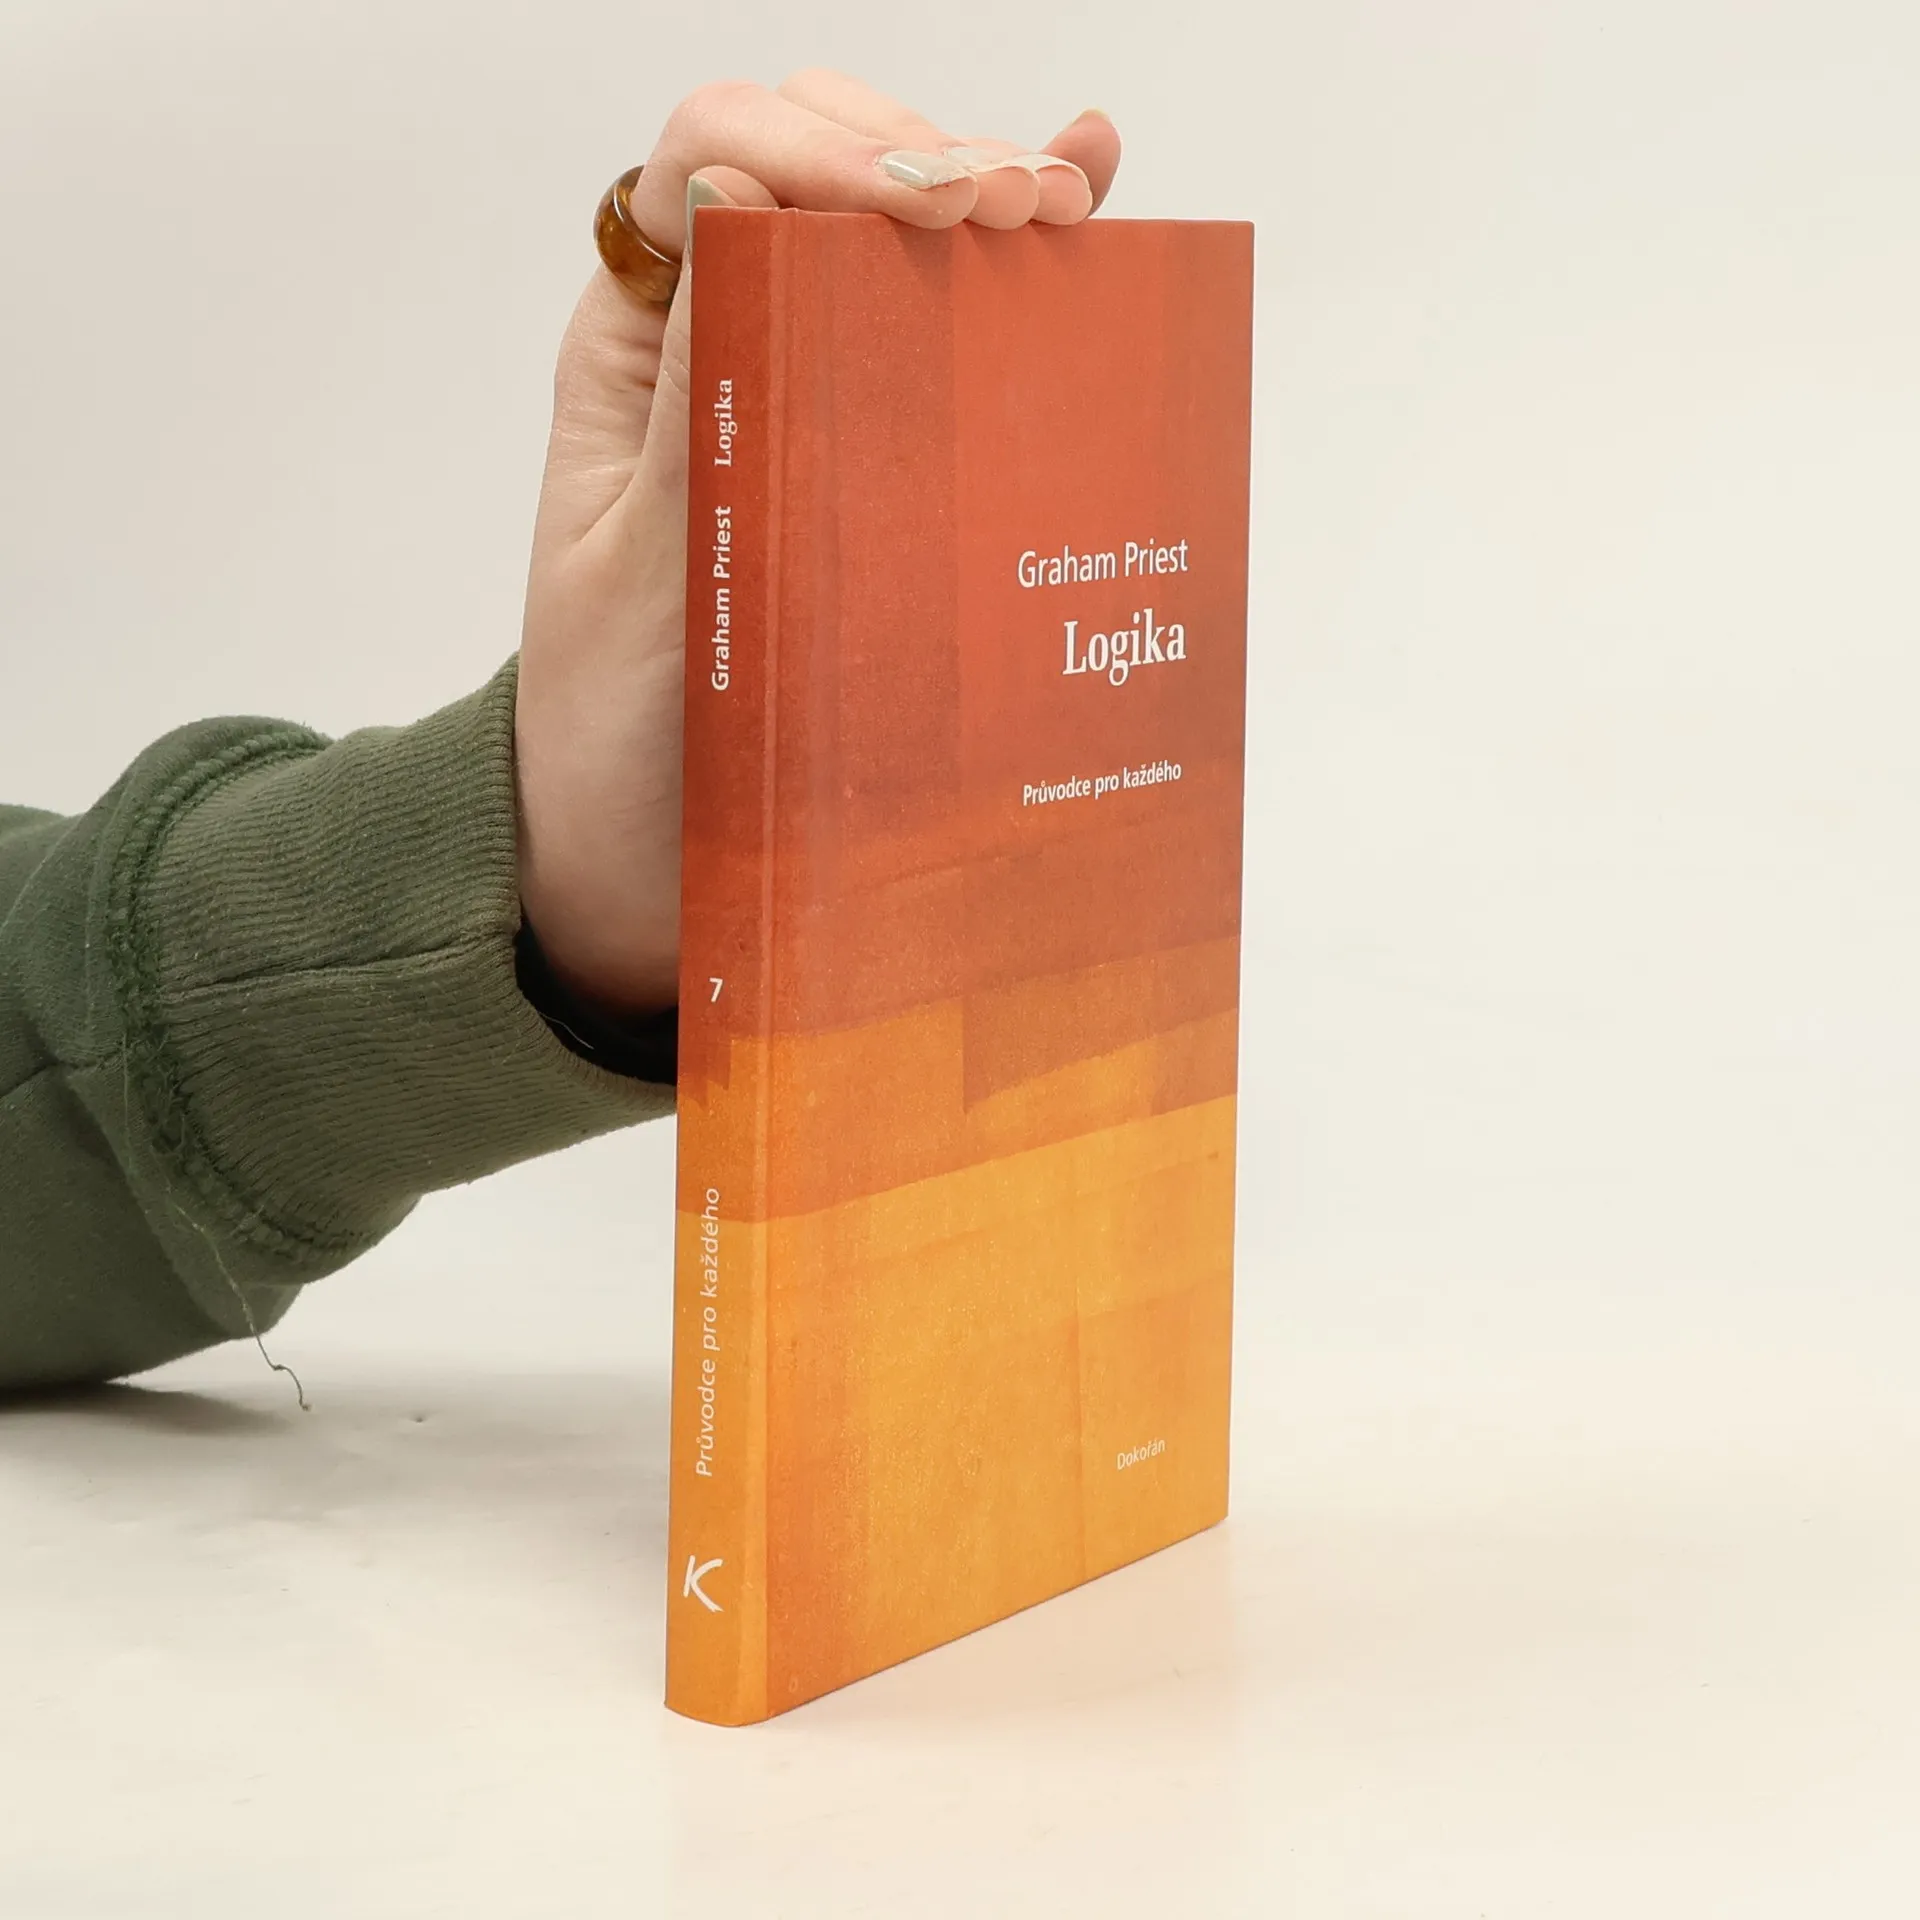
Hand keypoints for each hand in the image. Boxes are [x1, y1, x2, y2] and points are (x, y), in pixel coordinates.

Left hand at [513, 71, 1121, 1013]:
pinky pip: (931, 330)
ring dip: (977, 190)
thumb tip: (731, 190)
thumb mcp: (644, 570)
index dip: (821, 152)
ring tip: (1069, 205)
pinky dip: (1006, 261)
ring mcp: (797, 388)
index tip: (932, 206)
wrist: (635, 855)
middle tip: (1023, 205)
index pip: (710, 166)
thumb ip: (692, 400)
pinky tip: (1088, 200)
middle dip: (916, 155)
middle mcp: (713, 343)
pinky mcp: (867, 455)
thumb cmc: (615, 733)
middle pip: (809, 163)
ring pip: (878, 229)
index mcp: (637, 352)